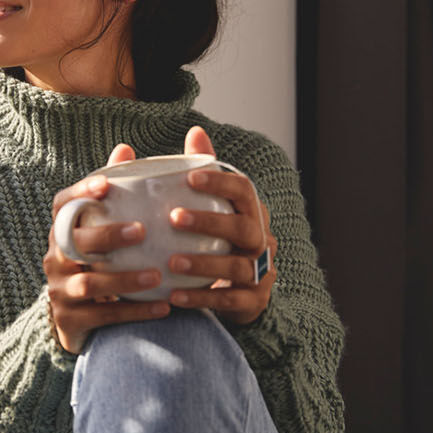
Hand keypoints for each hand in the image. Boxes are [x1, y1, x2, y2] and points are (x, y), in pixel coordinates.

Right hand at [43, 143, 170, 352]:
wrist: (83, 317)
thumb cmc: (103, 260)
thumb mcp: (105, 227)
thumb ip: (117, 191)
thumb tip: (125, 147)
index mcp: (63, 229)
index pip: (62, 204)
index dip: (80, 192)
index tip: (107, 185)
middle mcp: (55, 257)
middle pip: (74, 243)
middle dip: (107, 235)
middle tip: (142, 231)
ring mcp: (59, 290)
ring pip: (88, 283)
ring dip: (125, 278)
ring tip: (157, 275)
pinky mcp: (69, 321)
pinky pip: (101, 317)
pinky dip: (134, 311)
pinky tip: (163, 307)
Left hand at [165, 126, 275, 325]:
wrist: (233, 292)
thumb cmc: (213, 240)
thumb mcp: (208, 206)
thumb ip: (200, 171)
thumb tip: (196, 131)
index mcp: (251, 211)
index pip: (244, 189)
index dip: (220, 181)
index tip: (189, 176)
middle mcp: (262, 239)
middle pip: (245, 227)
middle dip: (210, 222)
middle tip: (174, 217)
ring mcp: (261, 272)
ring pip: (239, 267)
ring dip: (204, 264)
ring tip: (171, 262)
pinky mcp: (253, 301)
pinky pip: (230, 302)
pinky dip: (201, 299)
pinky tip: (172, 297)